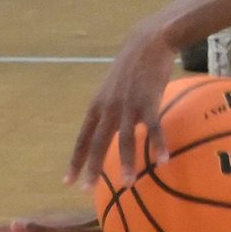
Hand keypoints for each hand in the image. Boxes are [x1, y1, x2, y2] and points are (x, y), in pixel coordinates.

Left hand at [67, 26, 177, 188]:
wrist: (149, 40)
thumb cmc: (133, 64)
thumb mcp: (113, 86)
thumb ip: (110, 105)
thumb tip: (111, 124)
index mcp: (98, 105)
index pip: (82, 138)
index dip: (75, 160)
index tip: (68, 181)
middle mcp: (109, 108)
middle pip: (97, 143)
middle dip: (92, 169)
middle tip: (87, 191)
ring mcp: (128, 105)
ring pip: (124, 140)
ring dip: (126, 164)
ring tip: (128, 184)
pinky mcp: (148, 101)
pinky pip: (153, 128)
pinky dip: (157, 144)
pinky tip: (163, 160)